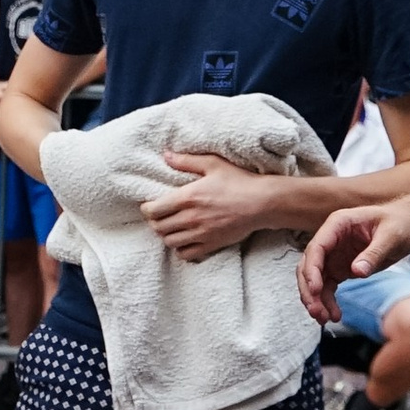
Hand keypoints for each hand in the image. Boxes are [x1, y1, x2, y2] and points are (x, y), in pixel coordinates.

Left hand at [139, 148, 298, 262]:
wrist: (262, 203)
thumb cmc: (238, 181)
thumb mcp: (213, 164)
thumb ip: (186, 161)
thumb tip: (166, 155)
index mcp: (187, 197)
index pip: (153, 210)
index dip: (147, 209)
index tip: (150, 205)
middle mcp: (191, 218)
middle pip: (158, 227)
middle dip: (155, 222)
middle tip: (160, 216)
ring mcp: (201, 234)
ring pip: (169, 242)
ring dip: (166, 235)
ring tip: (171, 227)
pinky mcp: (211, 244)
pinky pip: (186, 254)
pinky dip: (181, 249)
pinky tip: (185, 240)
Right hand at [299, 196, 409, 320]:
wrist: (409, 226)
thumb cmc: (400, 223)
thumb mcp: (392, 237)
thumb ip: (374, 253)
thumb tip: (357, 272)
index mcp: (338, 224)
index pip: (317, 247)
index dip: (312, 269)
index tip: (316, 289)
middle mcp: (331, 240)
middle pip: (309, 266)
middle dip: (310, 290)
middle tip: (316, 311)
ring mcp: (333, 255)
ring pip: (315, 280)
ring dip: (316, 300)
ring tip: (324, 319)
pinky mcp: (340, 268)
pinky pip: (327, 287)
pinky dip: (327, 302)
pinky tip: (333, 315)